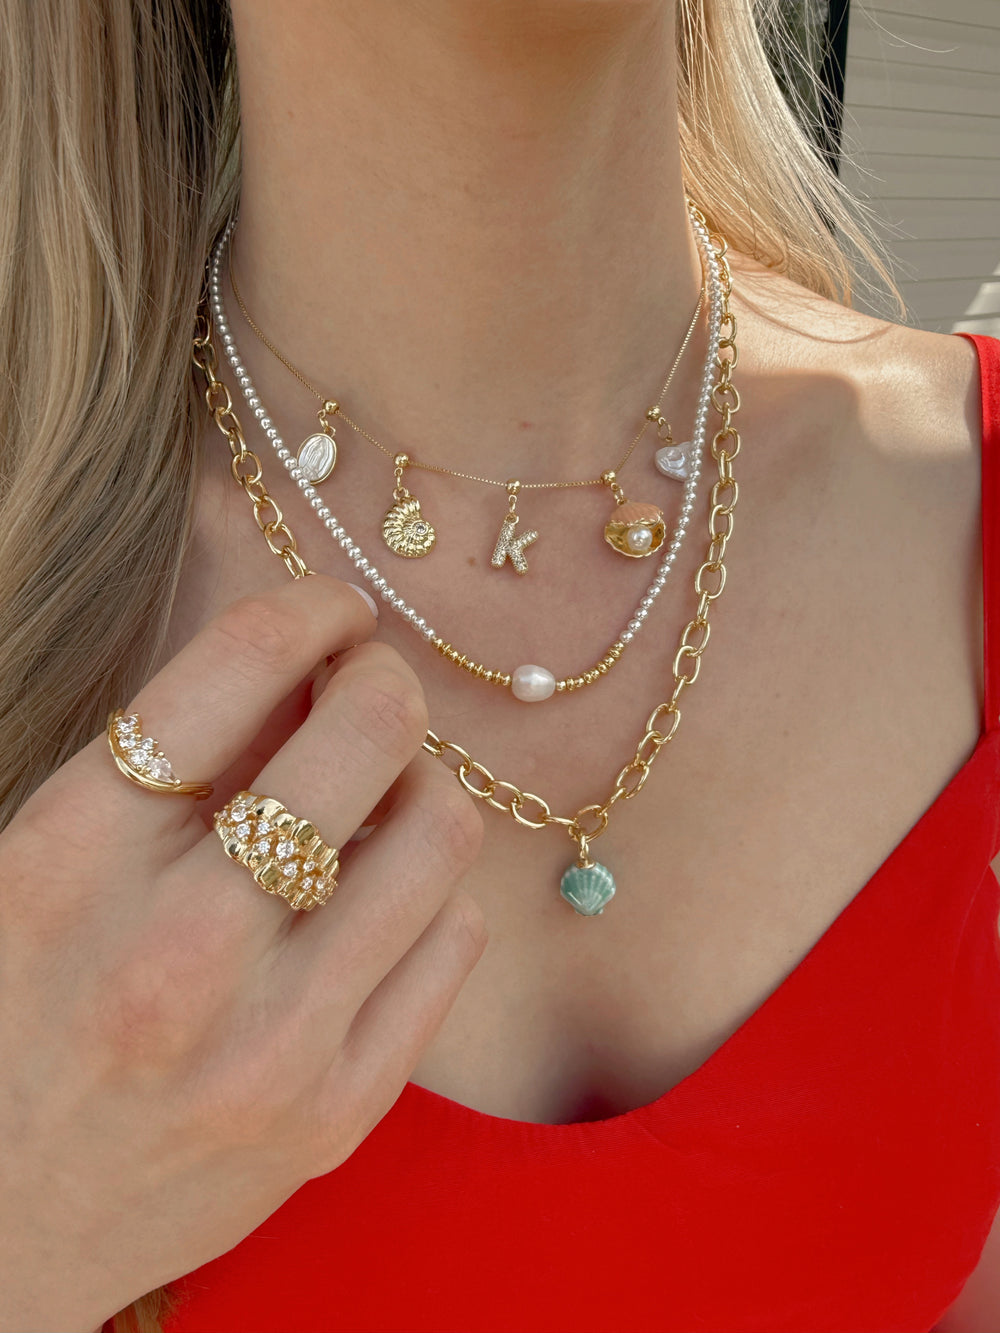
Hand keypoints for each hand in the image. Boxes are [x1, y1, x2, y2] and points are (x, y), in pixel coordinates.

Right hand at [0, 575, 485, 1332]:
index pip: (230, 672)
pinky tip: (384, 900)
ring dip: (422, 785)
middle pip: (365, 736)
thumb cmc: (9, 1020)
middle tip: (366, 688)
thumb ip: (157, 771)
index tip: (333, 610)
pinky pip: (454, 944)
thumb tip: (298, 670)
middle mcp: (178, 951)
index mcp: (68, 866)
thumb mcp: (32, 870)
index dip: (306, 609)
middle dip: (382, 681)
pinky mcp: (336, 1112)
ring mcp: (271, 1043)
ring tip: (382, 797)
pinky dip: (433, 896)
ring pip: (440, 834)